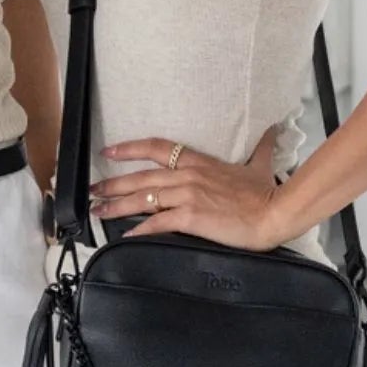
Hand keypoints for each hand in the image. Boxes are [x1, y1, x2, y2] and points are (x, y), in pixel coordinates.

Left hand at [91, 130, 287, 251]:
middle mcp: (187, 176)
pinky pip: (157, 222)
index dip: (129, 148)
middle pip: (141, 176)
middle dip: (112, 183)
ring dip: (117, 205)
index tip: (109, 151)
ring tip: (98, 211)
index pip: (157, 148)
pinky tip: (126, 235)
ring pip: (143, 197)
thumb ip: (261, 148)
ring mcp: (187, 195)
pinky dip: (139, 229)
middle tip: (92, 190)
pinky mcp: (190, 216)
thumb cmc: (265, 193)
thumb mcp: (259, 166)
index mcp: (198, 162)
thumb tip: (272, 131)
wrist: (274, 212)